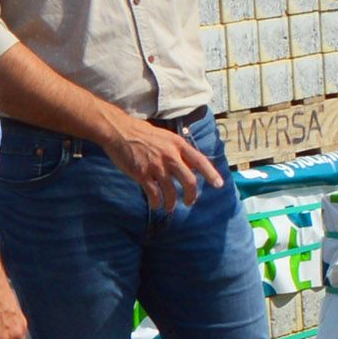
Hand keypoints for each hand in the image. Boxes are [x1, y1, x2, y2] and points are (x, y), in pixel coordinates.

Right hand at [102, 112, 223, 212]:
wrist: (119, 131)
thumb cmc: (141, 132)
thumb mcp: (165, 137)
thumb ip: (178, 150)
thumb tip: (191, 165)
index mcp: (177, 144)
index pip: (200, 161)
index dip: (211, 174)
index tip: (219, 185)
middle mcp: (170, 155)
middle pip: (189, 181)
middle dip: (191, 196)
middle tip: (189, 202)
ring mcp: (156, 166)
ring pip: (171, 191)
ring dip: (171, 203)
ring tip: (169, 207)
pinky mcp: (142, 174)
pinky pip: (154, 194)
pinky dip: (156, 203)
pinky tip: (155, 205)